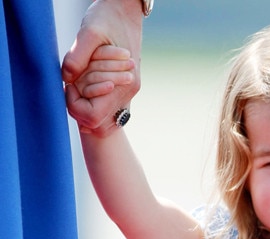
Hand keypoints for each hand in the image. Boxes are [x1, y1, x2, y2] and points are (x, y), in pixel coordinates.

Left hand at [62, 0, 142, 135]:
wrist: (125, 12)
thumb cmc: (108, 19)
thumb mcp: (88, 33)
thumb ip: (77, 58)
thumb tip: (67, 80)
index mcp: (123, 84)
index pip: (92, 116)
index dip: (74, 104)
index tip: (70, 84)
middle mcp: (127, 94)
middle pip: (97, 121)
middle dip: (79, 104)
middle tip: (73, 83)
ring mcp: (127, 94)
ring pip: (101, 117)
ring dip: (86, 102)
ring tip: (82, 81)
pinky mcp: (124, 90)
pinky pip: (105, 107)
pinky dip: (93, 98)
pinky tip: (88, 82)